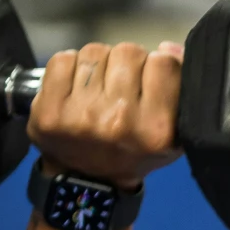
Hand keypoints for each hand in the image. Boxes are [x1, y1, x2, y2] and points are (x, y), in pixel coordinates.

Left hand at [28, 42, 183, 189]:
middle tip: (120, 86)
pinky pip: (62, 60)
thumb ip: (180, 87)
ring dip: (97, 64)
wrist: (87, 182)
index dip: (156, 67)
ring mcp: (80, 116)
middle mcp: (119, 121)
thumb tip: (168, 47)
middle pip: (128, 52)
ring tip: (97, 88)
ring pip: (94, 52)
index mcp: (156, 128)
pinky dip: (68, 68)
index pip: (164, 62)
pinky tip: (74, 89)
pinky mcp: (48, 112)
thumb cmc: (134, 151)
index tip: (149, 82)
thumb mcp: (174, 130)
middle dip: (126, 64)